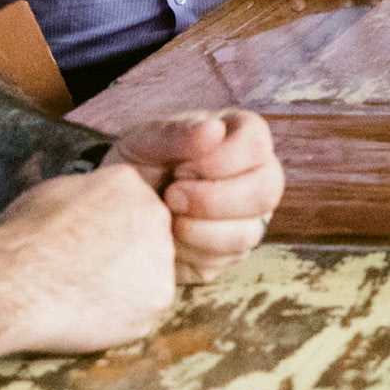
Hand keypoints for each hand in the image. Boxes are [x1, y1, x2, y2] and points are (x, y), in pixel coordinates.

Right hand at [0, 165, 179, 352]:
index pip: (133, 204)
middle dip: (126, 256)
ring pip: (149, 276)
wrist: (17, 282)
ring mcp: (162, 260)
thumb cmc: (24, 238)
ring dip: (126, 288)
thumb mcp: (54, 192)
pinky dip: (122, 318)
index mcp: (129, 184)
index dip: (110, 229)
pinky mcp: (158, 300)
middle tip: (90, 273)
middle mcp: (156, 216)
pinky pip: (144, 311)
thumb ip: (87, 195)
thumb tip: (89, 204)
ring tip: (86, 295)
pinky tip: (91, 315)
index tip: (91, 245)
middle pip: (149, 238)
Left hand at [108, 110, 284, 282]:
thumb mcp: (146, 140)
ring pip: (250, 232)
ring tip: (168, 219)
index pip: (256, 144)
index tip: (181, 169)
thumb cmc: (139, 164)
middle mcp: (257, 176)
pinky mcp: (233, 252)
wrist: (123, 207)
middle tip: (172, 197)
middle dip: (214, 200)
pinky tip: (172, 239)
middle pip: (266, 190)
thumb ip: (176, 132)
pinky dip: (193, 253)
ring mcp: (251, 217)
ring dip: (201, 230)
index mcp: (242, 137)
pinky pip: (227, 260)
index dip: (222, 159)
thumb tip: (214, 130)